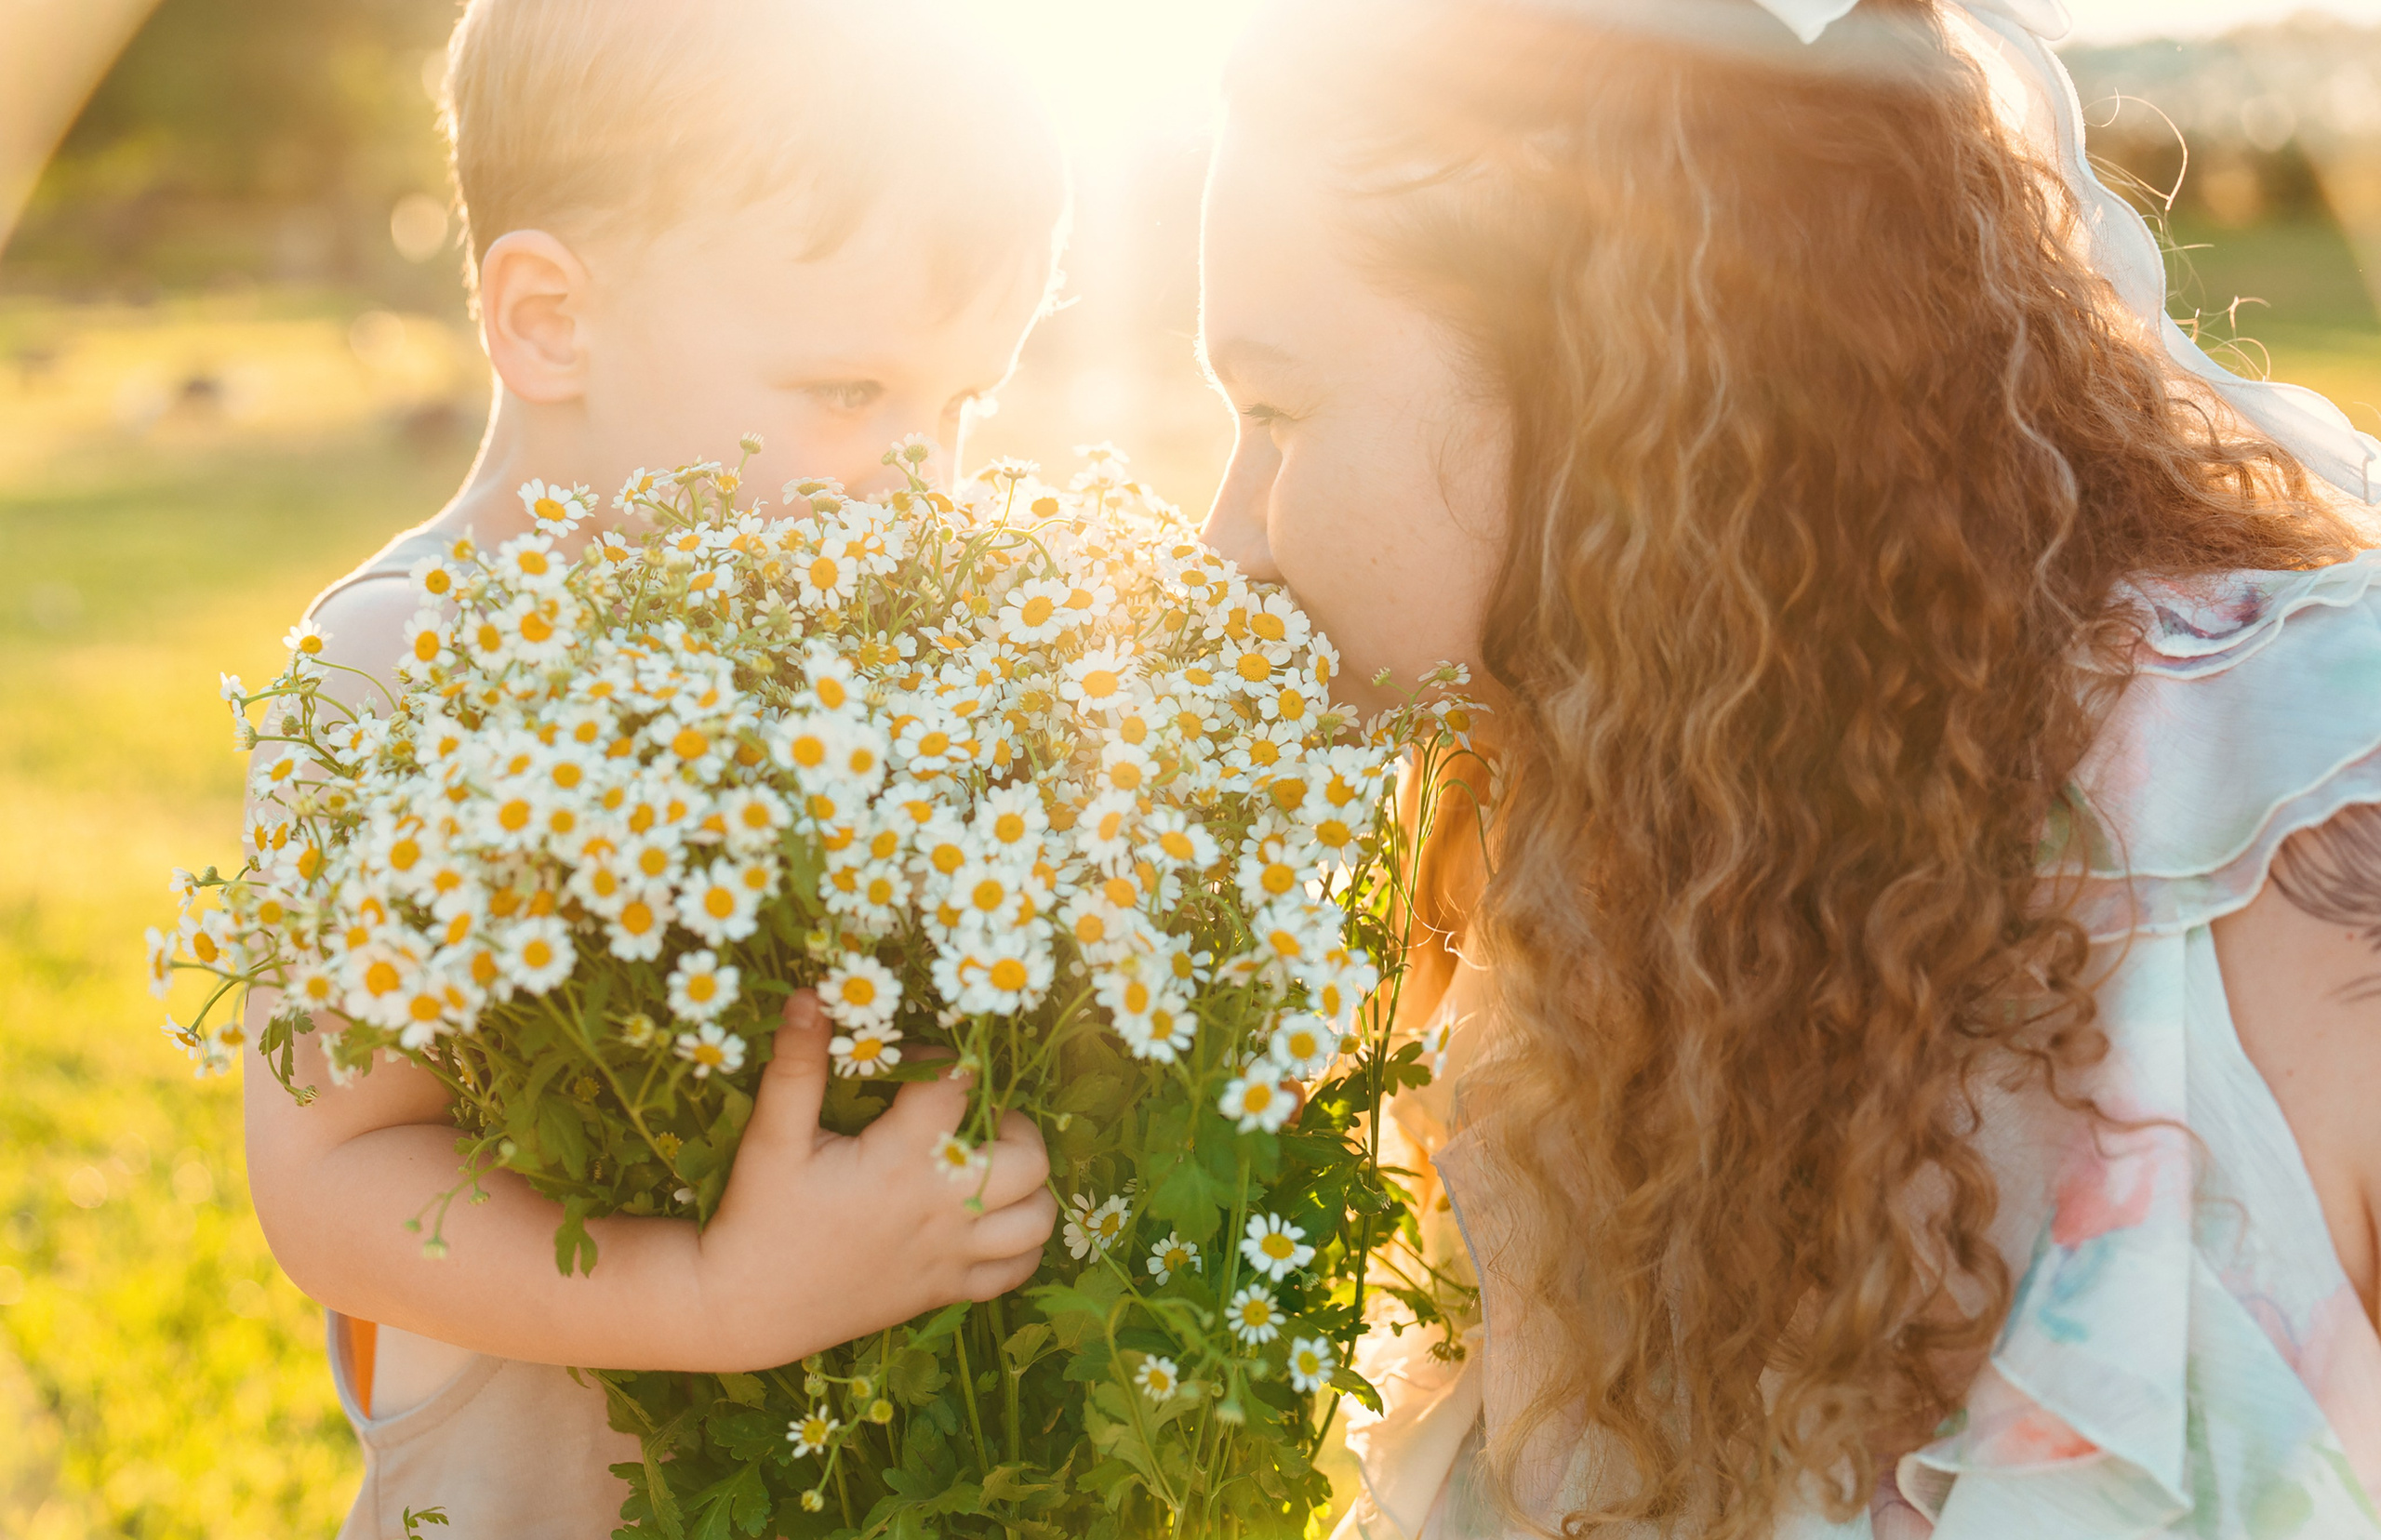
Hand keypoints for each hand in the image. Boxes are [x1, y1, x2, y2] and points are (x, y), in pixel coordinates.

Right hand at [688, 991, 1055, 1369]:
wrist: (746, 1308)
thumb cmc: (759, 1217)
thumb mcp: (771, 1139)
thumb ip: (797, 1068)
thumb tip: (810, 998)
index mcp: (901, 1164)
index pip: (958, 1089)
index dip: (946, 1061)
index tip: (917, 1063)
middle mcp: (941, 1211)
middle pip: (1028, 1159)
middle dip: (1013, 1124)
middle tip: (973, 1116)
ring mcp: (950, 1256)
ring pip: (1037, 1219)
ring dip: (1028, 1185)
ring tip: (989, 1165)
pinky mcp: (946, 1291)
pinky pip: (1017, 1270)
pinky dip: (1021, 1242)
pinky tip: (991, 1218)